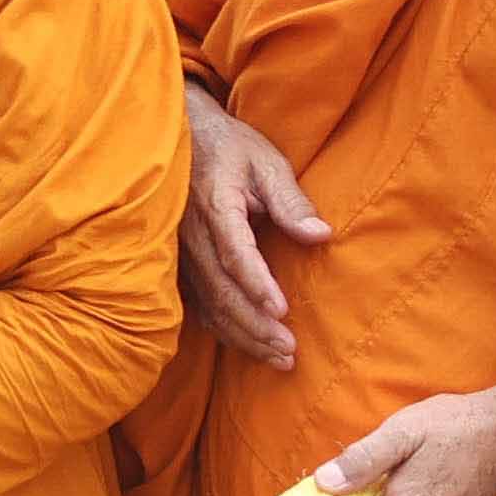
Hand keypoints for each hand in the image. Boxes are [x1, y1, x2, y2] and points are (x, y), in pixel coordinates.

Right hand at [176, 88, 321, 366]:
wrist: (176, 137)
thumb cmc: (228, 147)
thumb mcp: (266, 161)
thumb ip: (291, 200)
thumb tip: (320, 234)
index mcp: (216, 205)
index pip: (235, 252)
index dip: (256, 284)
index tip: (281, 311)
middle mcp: (191, 234)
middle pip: (222, 290)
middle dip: (255, 325)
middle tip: (289, 352)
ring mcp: (179, 252)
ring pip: (208, 304)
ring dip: (242, 335)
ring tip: (277, 357)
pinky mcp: (177, 263)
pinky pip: (196, 304)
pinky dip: (221, 328)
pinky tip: (246, 344)